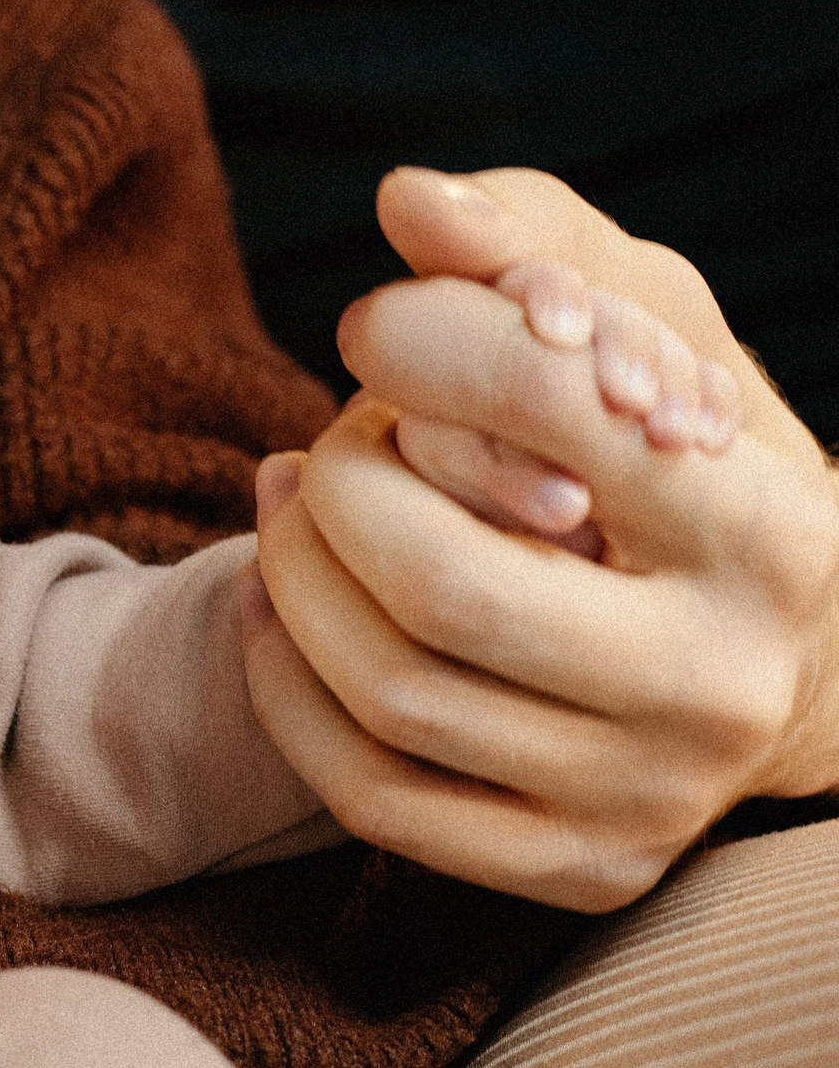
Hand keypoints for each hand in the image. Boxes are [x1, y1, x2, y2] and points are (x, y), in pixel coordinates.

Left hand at [245, 168, 838, 911]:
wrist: (790, 669)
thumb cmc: (692, 466)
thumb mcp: (654, 329)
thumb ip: (535, 246)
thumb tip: (405, 200)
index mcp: (766, 528)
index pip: (559, 413)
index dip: (427, 347)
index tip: (376, 330)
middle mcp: (719, 681)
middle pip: (442, 582)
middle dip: (341, 490)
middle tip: (320, 440)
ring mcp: (647, 795)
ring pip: (391, 693)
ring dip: (294, 578)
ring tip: (290, 503)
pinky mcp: (573, 868)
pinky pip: (369, 794)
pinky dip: (288, 688)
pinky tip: (279, 610)